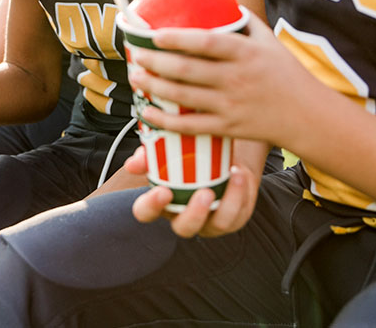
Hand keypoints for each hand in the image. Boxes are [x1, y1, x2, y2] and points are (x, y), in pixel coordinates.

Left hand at [125, 20, 317, 149]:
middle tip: (137, 56)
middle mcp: (236, 78)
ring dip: (155, 89)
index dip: (178, 39)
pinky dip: (167, 122)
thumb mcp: (269, 39)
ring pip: (184, 98)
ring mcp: (231, 105)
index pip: (206, 42)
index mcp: (245, 53)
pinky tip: (148, 113)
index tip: (155, 34)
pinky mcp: (228, 128)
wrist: (307, 115)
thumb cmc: (286, 72)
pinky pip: (191, 127)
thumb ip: (243, 17)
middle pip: (187, 71)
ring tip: (136, 79)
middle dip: (155, 64)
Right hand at [129, 151, 263, 238]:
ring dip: (226, 204)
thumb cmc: (191, 152)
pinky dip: (240, 195)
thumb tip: (134, 162)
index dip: (151, 206)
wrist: (224, 153)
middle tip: (203, 193)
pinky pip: (236, 215)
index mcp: (163, 201)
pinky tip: (241, 175)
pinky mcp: (232, 219)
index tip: (162, 191)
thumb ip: (150, 152)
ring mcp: (209, 220)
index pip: (146, 212)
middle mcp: (184, 215)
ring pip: (215, 226)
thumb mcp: (170, 146)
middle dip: (193, 215)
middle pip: (183, 228)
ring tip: (233, 177)